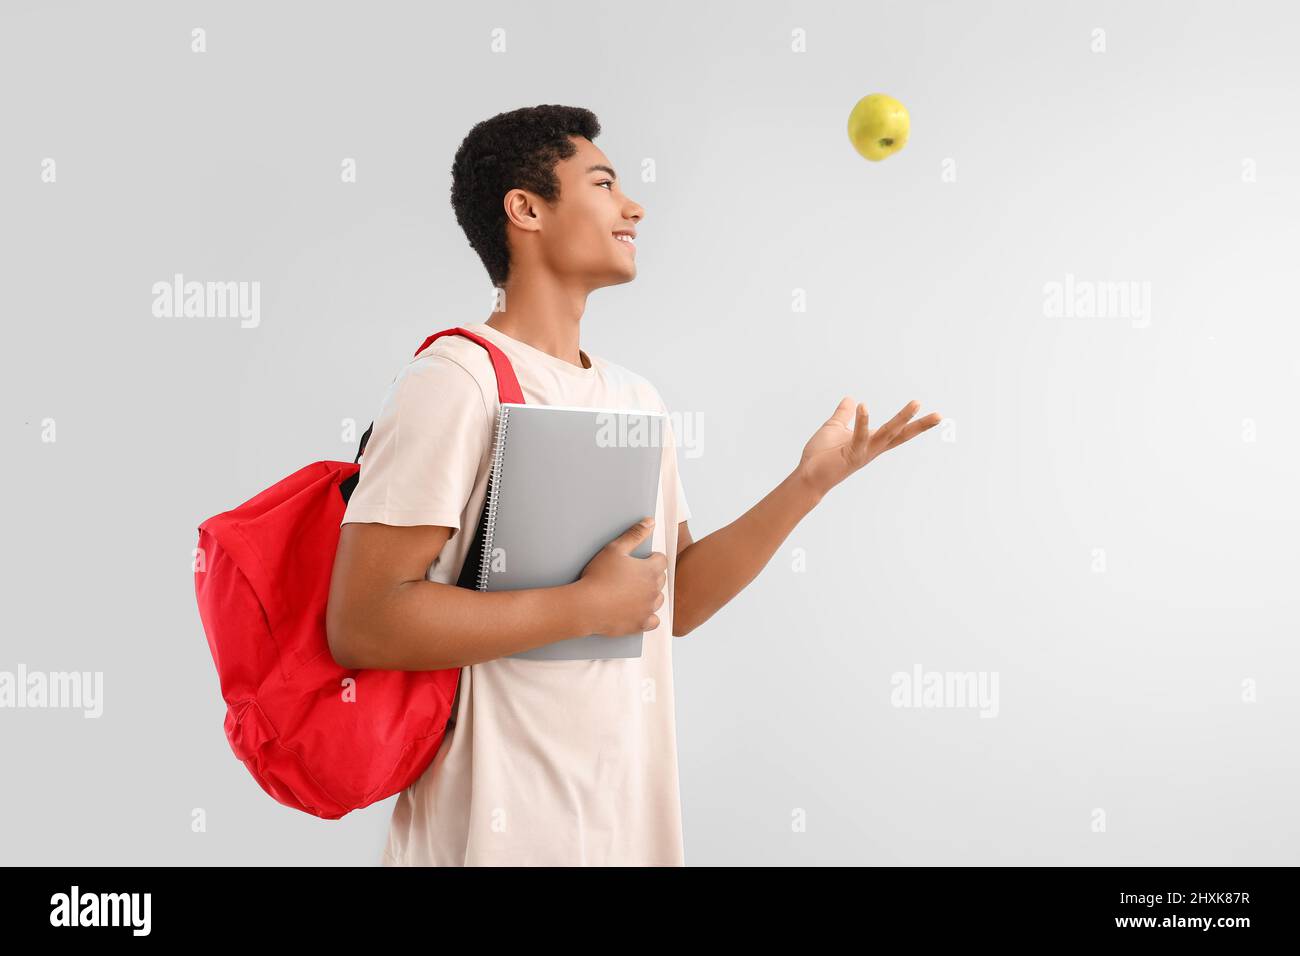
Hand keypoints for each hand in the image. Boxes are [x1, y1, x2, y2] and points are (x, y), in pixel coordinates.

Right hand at [577, 517, 668, 636]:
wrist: (586, 606)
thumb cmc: (598, 576)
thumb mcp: (615, 549)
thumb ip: (635, 534)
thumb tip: (651, 522)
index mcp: (650, 570)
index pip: (662, 560)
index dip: (651, 558)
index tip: (639, 561)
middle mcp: (654, 590)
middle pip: (661, 580)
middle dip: (651, 576)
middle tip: (632, 576)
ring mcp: (648, 609)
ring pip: (658, 600)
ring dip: (650, 595)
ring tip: (632, 593)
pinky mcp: (641, 624)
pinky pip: (654, 621)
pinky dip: (648, 617)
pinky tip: (636, 611)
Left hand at [796, 397, 940, 497]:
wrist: (808, 476)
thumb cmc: (821, 455)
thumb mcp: (835, 428)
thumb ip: (844, 414)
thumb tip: (850, 398)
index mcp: (871, 442)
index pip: (897, 432)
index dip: (914, 423)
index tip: (935, 416)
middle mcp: (872, 449)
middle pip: (901, 435)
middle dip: (920, 425)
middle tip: (940, 415)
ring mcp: (864, 452)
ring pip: (887, 434)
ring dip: (902, 419)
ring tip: (916, 404)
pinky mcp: (851, 454)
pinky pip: (859, 436)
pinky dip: (863, 421)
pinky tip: (863, 406)